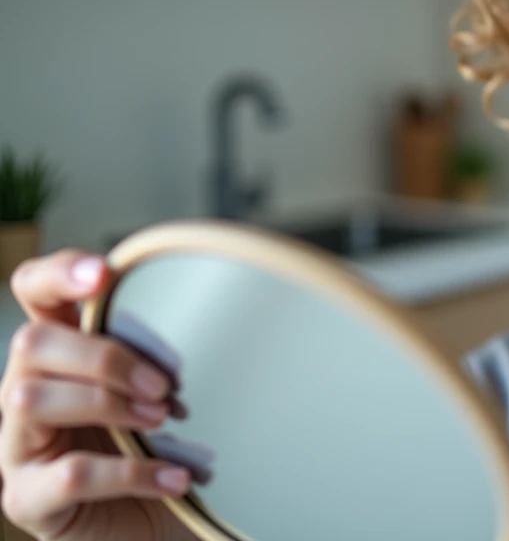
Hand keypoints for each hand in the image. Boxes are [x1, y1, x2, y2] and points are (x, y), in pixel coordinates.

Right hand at [0, 250, 194, 539]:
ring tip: (163, 422)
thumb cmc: (159, 449)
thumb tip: (207, 302)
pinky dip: (132, 472)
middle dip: (104, 356)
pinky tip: (175, 477)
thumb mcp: (160, 389)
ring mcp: (19, 448)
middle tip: (164, 385)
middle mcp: (25, 394)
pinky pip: (69, 475)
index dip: (57, 274)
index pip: (32, 291)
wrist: (160, 525)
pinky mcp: (30, 500)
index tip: (102, 275)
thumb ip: (156, 348)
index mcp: (59, 354)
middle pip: (31, 343)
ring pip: (31, 400)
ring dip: (108, 404)